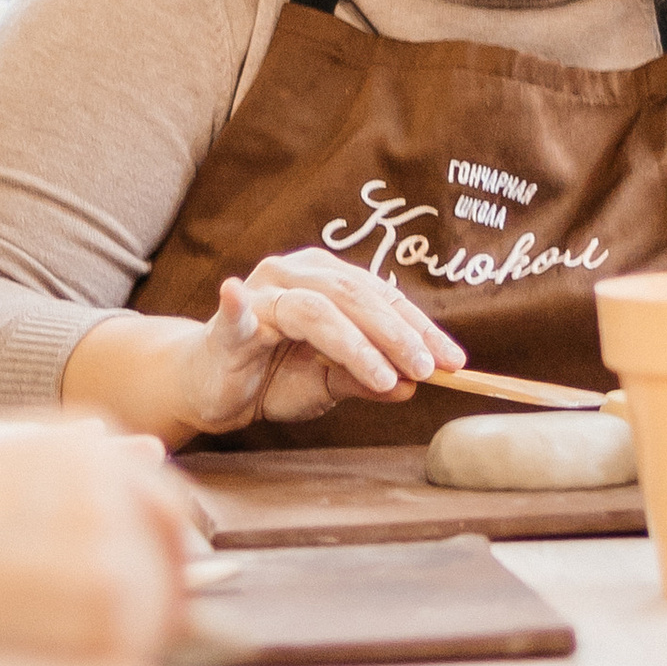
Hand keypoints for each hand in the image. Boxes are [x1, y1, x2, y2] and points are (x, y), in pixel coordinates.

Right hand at [186, 250, 464, 436]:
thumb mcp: (329, 382)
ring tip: (386, 375)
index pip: (383, 297)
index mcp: (327, 280)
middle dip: (398, 334)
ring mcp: (262, 294)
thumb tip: (414, 384)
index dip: (420, 328)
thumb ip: (366, 378)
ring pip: (317, 309)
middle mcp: (296, 275)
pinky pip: (237, 312)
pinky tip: (236, 296)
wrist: (211, 390)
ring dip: (356, 343)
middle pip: (357, 297)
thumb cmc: (271, 377)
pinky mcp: (229, 324)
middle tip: (428, 368)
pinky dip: (237, 305)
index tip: (454, 361)